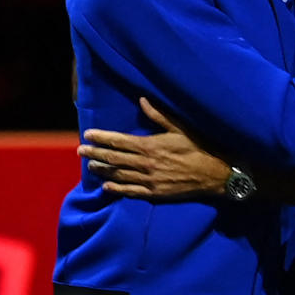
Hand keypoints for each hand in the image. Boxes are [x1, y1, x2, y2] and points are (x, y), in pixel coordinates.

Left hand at [78, 97, 230, 198]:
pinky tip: (106, 186)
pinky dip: (116, 189)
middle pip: (114, 158)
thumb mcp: (180, 128)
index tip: (87, 134)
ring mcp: (149, 180)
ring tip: (89, 166)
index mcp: (150, 146)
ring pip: (119, 175)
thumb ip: (159, 116)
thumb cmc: (199, 147)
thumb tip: (142, 100)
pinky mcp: (155, 193)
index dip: (101, 137)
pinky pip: (130, 192)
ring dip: (102, 170)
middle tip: (80, 151)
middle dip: (95, 153)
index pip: (119, 141)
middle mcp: (146, 164)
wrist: (215, 174)